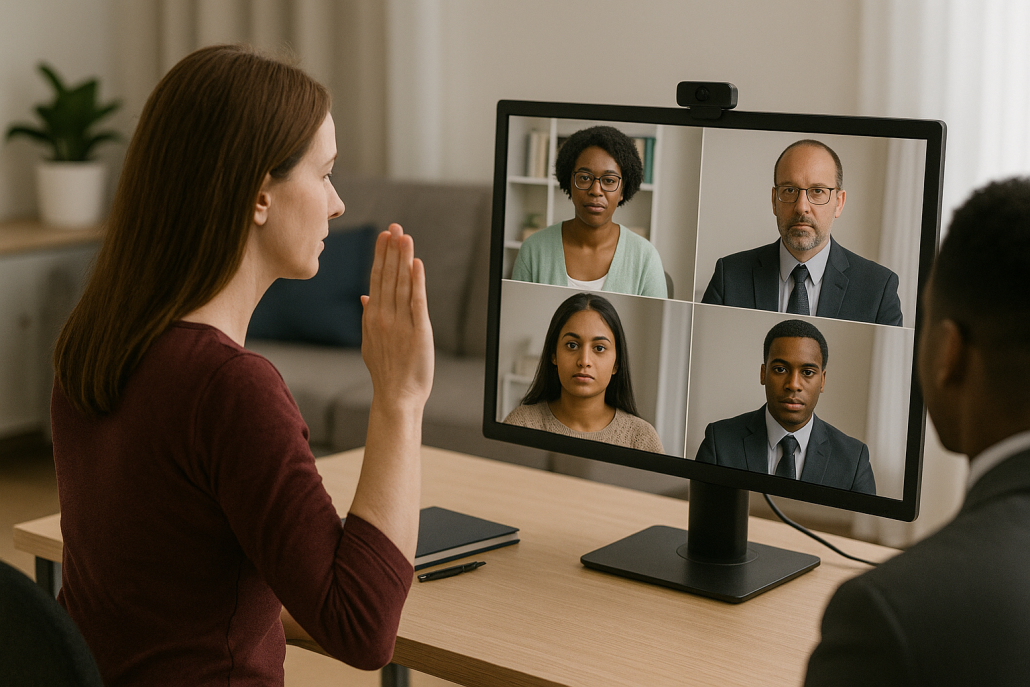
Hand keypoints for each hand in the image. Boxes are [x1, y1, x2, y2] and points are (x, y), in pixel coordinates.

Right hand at [361, 224, 433, 409]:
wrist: (396, 397)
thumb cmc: (386, 373)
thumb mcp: (370, 343)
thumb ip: (367, 317)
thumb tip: (364, 296)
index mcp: (372, 318)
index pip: (376, 280)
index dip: (381, 256)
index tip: (384, 236)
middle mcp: (384, 317)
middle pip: (387, 276)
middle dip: (391, 250)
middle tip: (394, 227)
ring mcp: (400, 323)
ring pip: (401, 284)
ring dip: (403, 259)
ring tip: (404, 237)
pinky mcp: (418, 331)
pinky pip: (417, 301)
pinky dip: (417, 281)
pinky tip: (416, 263)